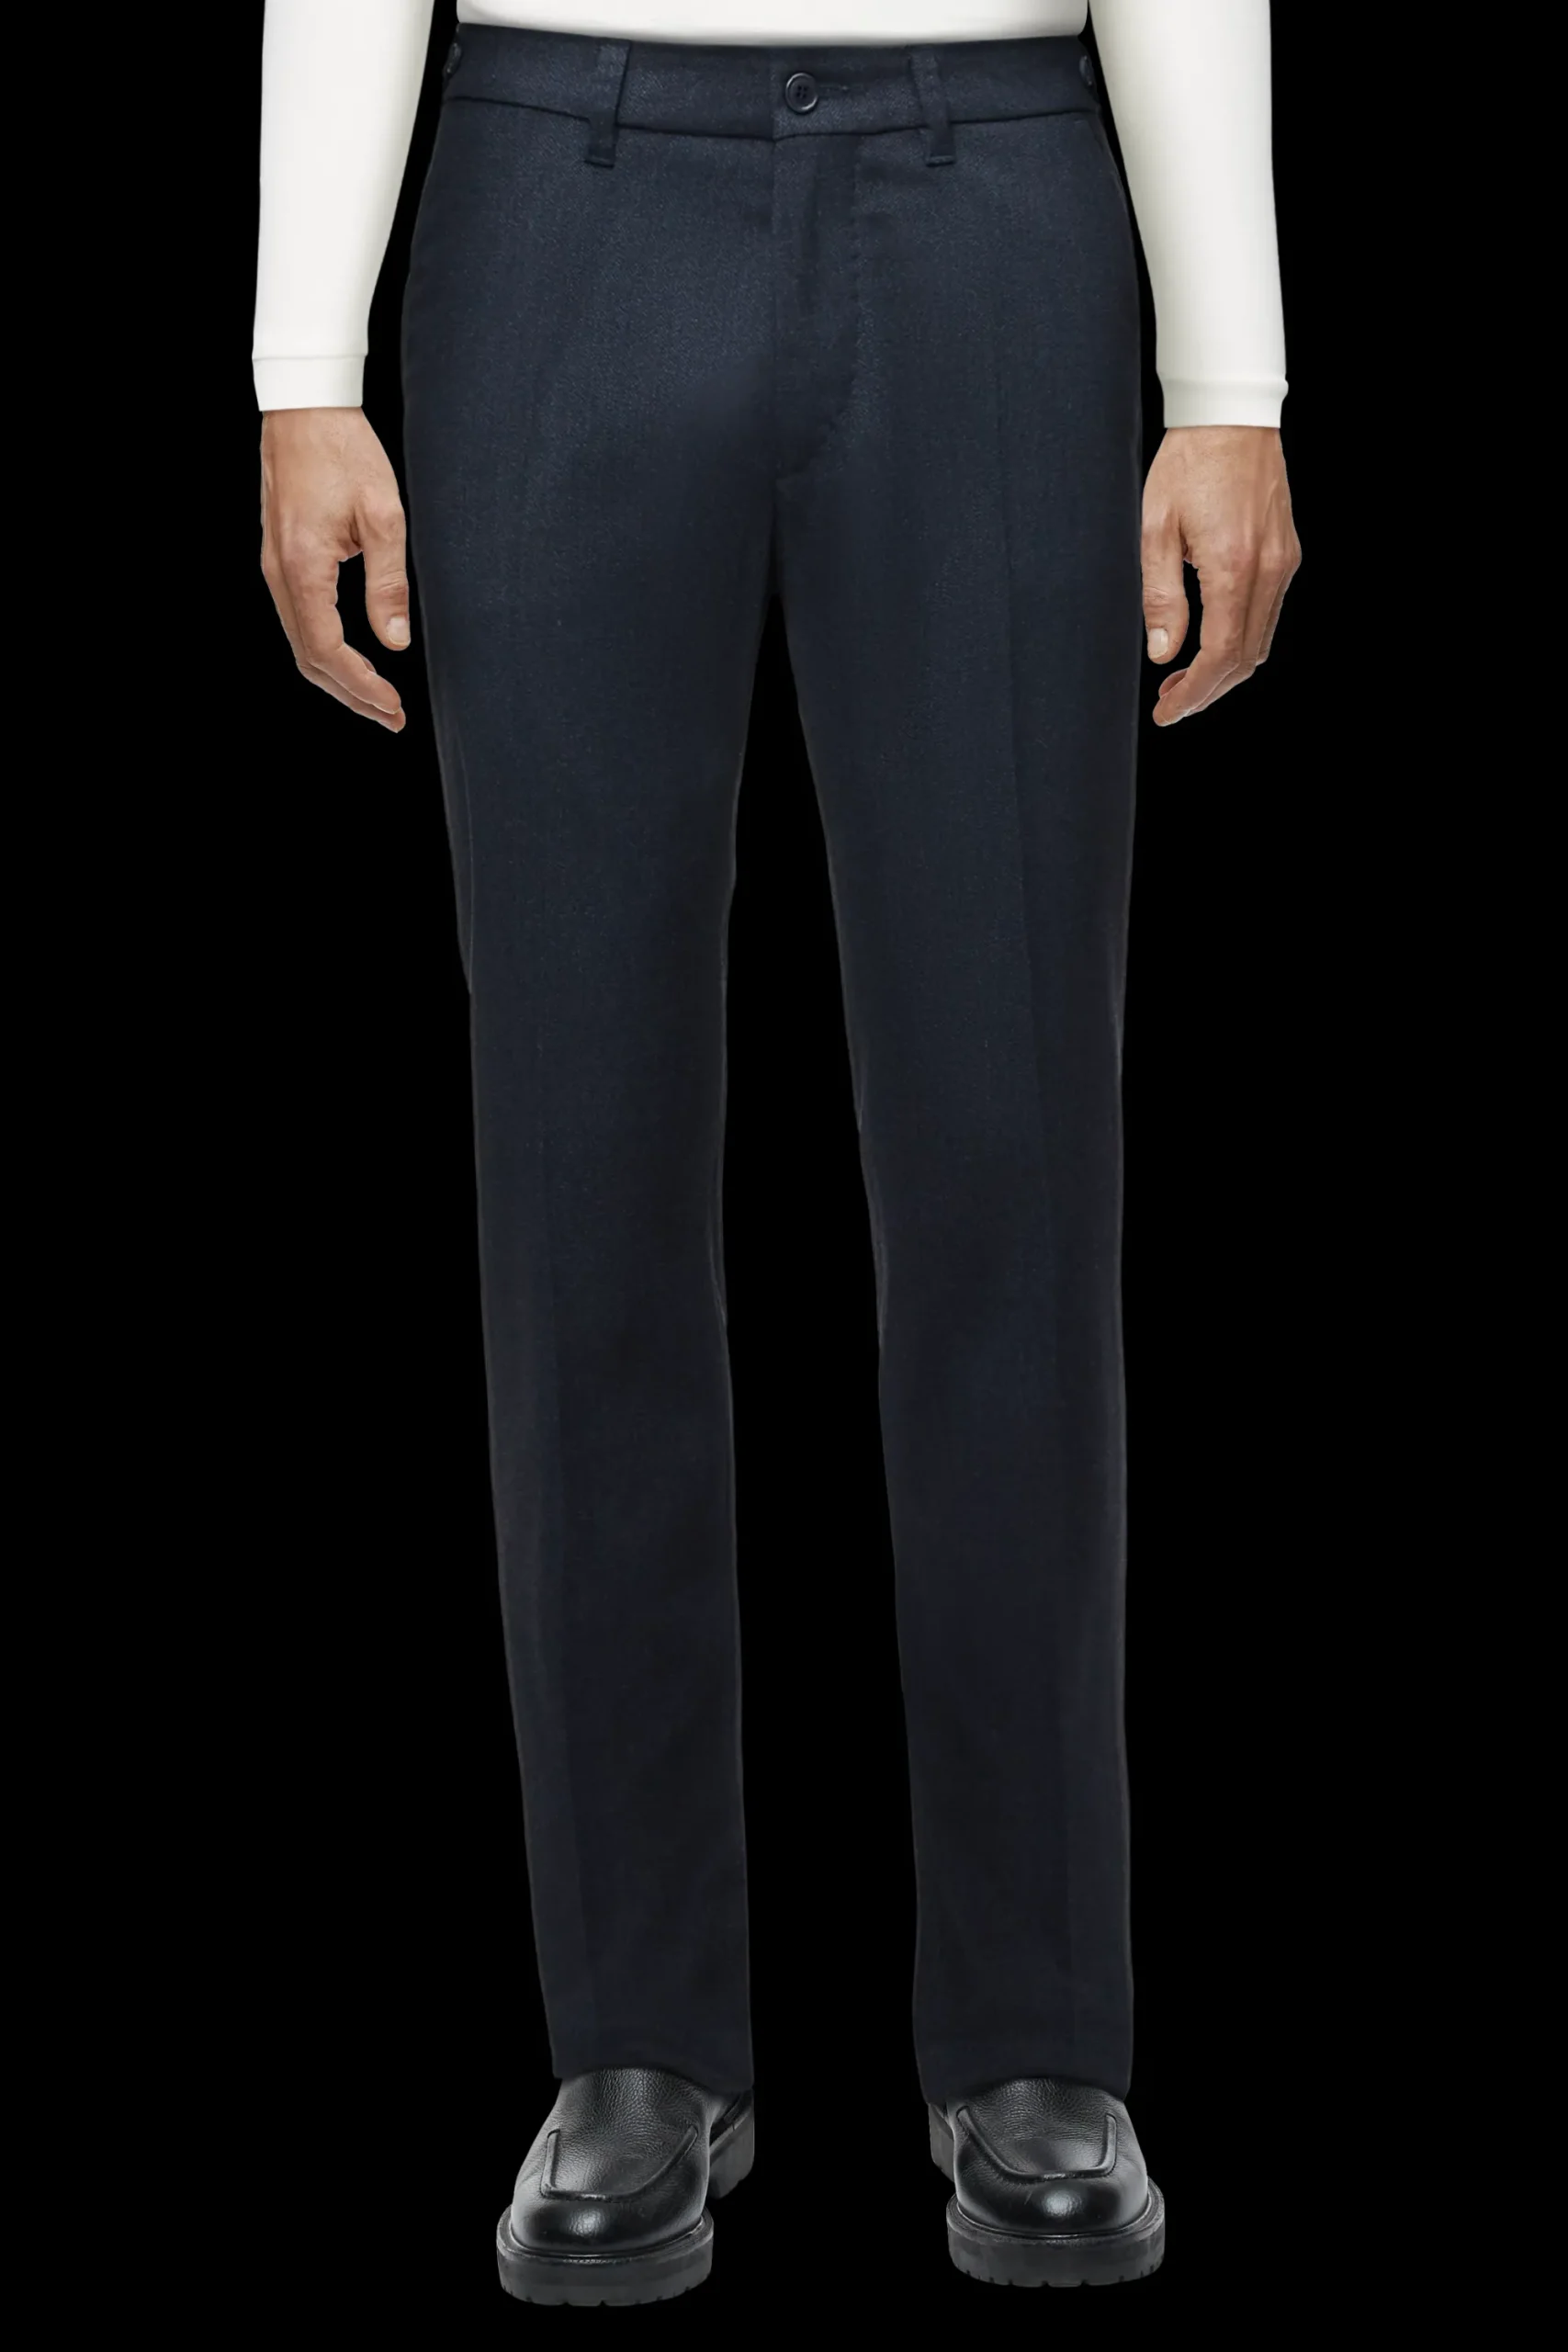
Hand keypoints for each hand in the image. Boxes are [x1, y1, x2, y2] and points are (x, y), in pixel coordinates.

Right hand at [259, 408, 410, 732]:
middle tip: (392, 717)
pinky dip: (324, 650)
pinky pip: (297, 620)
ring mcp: (274, 567)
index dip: (361, 686)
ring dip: (338, 677)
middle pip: (308, 658)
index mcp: (303, 566)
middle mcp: (279, 573)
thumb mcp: (383, 515)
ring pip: (300, 643)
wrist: (304, 408)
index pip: (327, 649)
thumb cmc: (345, 452)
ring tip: (377, 699)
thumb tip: (395, 640)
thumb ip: (388, 582)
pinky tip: (351, 660)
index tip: (394, 705)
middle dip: (350, 695)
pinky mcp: (279, 559)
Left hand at [1141, 425, 1300, 725]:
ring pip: (1261, 641)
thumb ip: (1160, 596)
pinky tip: (1212, 641)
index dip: (1194, 693)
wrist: (1231, 417)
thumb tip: (1163, 653)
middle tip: (1172, 704)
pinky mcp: (1287, 553)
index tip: (1167, 712)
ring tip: (1185, 679)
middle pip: (1246, 658)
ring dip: (1226, 670)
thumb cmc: (1187, 464)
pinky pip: (1269, 614)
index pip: (1220, 654)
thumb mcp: (1154, 529)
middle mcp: (1267, 568)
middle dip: (1209, 691)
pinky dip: (1242, 640)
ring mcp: (1283, 561)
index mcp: (1232, 565)